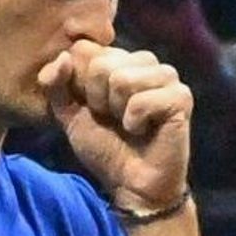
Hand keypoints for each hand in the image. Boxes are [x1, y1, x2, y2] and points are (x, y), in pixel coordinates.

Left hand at [38, 39, 191, 211]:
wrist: (132, 185)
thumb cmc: (105, 149)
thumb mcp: (69, 115)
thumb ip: (54, 84)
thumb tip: (62, 57)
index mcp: (118, 59)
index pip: (83, 50)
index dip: (80, 86)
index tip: (94, 109)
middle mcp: (143, 61)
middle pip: (101, 63)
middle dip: (99, 100)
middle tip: (114, 120)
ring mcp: (165, 76)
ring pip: (122, 79)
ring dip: (118, 111)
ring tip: (130, 125)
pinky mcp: (181, 97)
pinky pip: (142, 100)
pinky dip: (136, 122)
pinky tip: (145, 131)